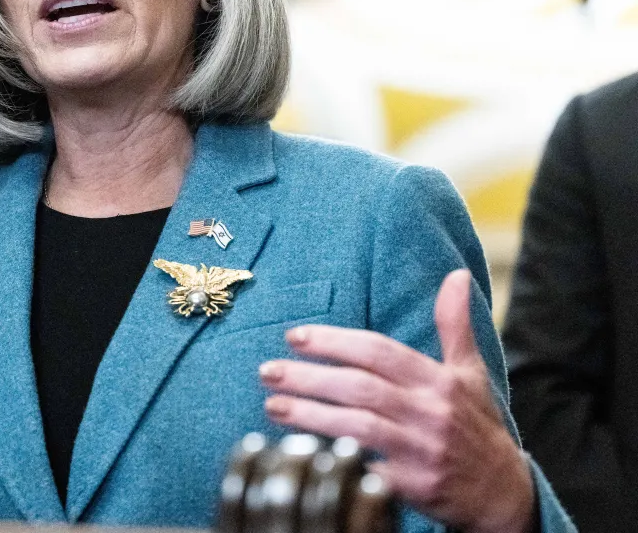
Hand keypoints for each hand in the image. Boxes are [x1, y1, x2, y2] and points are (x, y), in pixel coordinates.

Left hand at [258, 270, 534, 532]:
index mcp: (438, 380)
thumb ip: (454, 324)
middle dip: (309, 376)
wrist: (502, 494)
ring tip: (272, 404)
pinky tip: (300, 448)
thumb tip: (456, 275)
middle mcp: (429, 411)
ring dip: (309, 414)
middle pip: (360, 387)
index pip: (378, 352)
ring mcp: (421, 450)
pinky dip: (334, 456)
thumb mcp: (470, 372)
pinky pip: (366, 469)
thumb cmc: (476, 425)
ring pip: (357, 426)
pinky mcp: (413, 486)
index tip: (294, 336)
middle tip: (267, 370)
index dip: (334, 342)